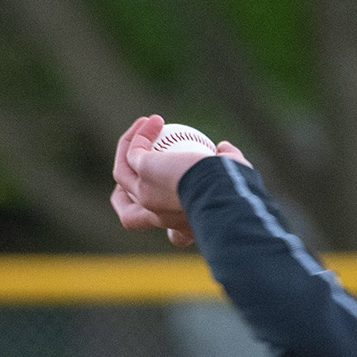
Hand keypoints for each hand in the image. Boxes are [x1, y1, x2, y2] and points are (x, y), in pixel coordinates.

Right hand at [111, 112, 242, 246]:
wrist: (224, 191)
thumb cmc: (234, 189)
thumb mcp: (234, 180)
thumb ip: (229, 164)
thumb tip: (223, 148)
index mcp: (186, 228)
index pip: (174, 236)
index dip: (171, 225)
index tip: (178, 200)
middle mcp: (160, 218)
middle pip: (130, 217)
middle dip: (123, 198)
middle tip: (137, 165)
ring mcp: (146, 197)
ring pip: (121, 175)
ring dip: (127, 148)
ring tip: (143, 125)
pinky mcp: (142, 175)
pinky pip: (132, 152)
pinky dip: (138, 135)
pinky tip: (153, 120)